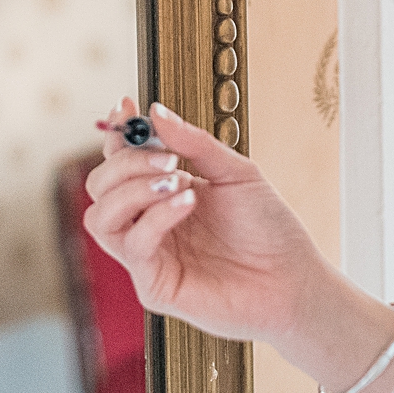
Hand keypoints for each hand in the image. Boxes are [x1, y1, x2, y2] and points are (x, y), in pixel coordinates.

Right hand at [82, 98, 326, 343]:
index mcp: (163, 194)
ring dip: (132, 190)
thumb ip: (194, 143)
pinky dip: (156, 217)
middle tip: (168, 158)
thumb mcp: (235, 172)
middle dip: (126, 162)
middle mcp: (148, 223)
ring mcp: (149, 256)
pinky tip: (187, 203)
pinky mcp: (154, 285)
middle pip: (99, 186)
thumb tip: (155, 112)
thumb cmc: (268, 230)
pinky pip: (133, 246)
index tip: (126, 107)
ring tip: (176, 181)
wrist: (294, 279)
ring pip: (100, 218)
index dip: (116, 132)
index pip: (119, 161)